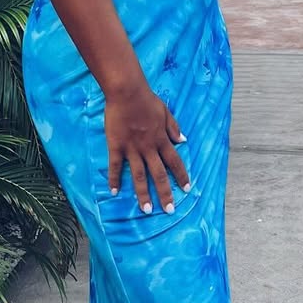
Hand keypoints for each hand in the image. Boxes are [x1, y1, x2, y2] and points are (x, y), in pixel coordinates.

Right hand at [105, 82, 189, 213]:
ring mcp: (132, 149)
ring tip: (146, 209)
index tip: (187, 189)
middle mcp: (149, 148)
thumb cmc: (146, 99)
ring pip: (139, 176)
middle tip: (169, 210)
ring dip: (143, 193)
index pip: (175, 162)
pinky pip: (115, 166)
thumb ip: (173, 127)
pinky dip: (115, 179)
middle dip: (165, 193)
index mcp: (161, 139)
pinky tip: (115, 192)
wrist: (127, 92)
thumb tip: (183, 140)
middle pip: (159, 174)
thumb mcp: (166, 111)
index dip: (181, 176)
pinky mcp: (116, 146)